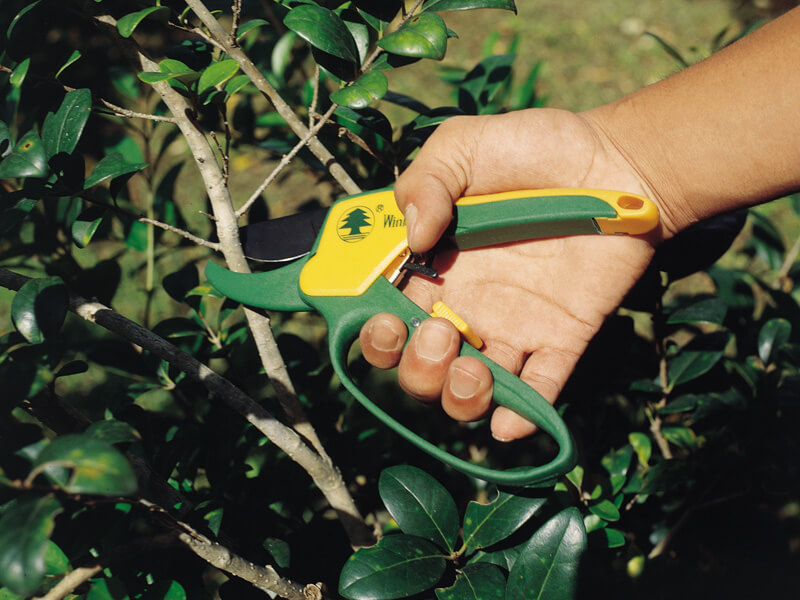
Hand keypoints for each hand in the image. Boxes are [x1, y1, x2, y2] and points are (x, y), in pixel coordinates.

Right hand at [359, 108, 664, 440]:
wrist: (619, 162)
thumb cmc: (539, 148)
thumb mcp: (465, 144)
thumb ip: (423, 181)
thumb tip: (412, 239)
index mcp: (433, 267)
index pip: (386, 316)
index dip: (375, 332)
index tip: (386, 319)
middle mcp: (467, 305)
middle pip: (421, 366)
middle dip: (416, 368)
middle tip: (440, 334)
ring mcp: (514, 327)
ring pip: (470, 392)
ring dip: (459, 398)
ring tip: (475, 367)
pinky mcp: (561, 338)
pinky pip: (538, 392)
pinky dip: (521, 418)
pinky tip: (510, 420)